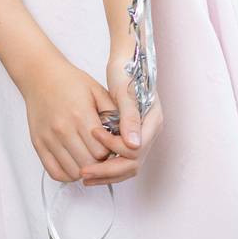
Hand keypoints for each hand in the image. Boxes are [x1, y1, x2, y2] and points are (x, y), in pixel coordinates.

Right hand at [22, 51, 133, 184]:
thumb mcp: (97, 90)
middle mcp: (63, 129)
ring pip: (73, 171)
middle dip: (99, 162)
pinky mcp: (38, 144)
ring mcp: (49, 138)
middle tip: (101, 152)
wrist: (41, 75)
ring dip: (84, 169)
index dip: (110, 151)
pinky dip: (67, 174)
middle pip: (88, 163)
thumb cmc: (71, 82)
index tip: (111, 145)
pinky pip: (55, 172)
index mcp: (80, 115)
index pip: (102, 151)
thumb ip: (114, 113)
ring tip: (88, 157)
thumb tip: (128, 135)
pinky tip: (75, 162)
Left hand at [80, 48, 163, 187]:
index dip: (114, 149)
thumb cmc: (124, 73)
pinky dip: (107, 167)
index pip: (136, 150)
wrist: (125, 62)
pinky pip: (121, 160)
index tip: (93, 139)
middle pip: (132, 164)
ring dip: (106, 174)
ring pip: (127, 167)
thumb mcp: (125, 93)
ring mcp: (142, 137)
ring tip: (84, 176)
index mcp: (153, 122)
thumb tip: (133, 145)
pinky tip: (90, 168)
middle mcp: (150, 133)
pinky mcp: (131, 138)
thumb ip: (130, 118)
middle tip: (85, 172)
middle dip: (108, 171)